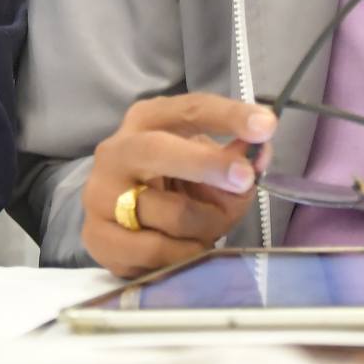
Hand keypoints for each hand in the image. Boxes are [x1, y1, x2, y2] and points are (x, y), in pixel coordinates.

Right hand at [82, 95, 274, 277]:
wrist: (118, 221)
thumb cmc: (171, 185)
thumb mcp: (204, 165)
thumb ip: (234, 159)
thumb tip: (260, 154)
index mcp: (146, 121)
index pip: (189, 110)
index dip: (228, 116)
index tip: (265, 125)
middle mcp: (116, 152)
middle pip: (159, 151)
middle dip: (206, 164)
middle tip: (244, 178)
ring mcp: (101, 194)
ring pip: (171, 213)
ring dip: (206, 226)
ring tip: (209, 229)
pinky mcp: (98, 236)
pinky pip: (158, 250)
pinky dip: (186, 253)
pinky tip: (186, 248)